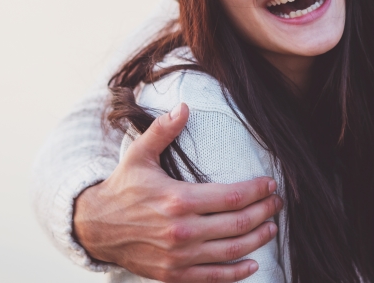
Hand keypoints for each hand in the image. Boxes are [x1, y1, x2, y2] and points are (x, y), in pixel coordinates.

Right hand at [73, 103, 282, 282]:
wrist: (96, 227)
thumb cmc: (122, 188)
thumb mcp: (139, 154)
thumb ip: (163, 130)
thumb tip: (184, 107)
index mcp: (178, 200)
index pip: (231, 197)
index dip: (256, 191)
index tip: (270, 184)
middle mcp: (182, 231)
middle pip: (238, 224)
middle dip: (264, 212)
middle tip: (277, 203)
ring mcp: (179, 257)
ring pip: (231, 251)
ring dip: (257, 240)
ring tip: (271, 228)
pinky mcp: (174, 275)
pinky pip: (213, 278)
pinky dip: (237, 273)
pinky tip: (253, 263)